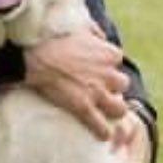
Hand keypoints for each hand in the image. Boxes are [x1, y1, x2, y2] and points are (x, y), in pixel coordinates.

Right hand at [22, 25, 129, 139]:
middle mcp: (108, 74)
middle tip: (105, 89)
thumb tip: (102, 36)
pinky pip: (101, 126)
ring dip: (114, 110)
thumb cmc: (57, 42)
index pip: (118, 60)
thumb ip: (95, 31)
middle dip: (115, 87)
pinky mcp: (85, 108)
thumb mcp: (80, 28)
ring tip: (108, 112)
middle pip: (123, 84)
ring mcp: (97, 92)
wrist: (39, 60)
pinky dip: (103, 132)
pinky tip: (102, 134)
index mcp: (109, 53)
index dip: (109, 65)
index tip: (101, 68)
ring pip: (119, 108)